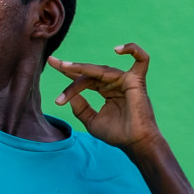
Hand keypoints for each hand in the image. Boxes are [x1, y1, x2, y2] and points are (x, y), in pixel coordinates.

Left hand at [48, 43, 162, 154]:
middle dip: (70, 68)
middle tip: (53, 62)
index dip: (68, 73)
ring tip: (64, 68)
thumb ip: (81, 108)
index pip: (85, 79)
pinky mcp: (136, 80)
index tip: (52, 64)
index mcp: (105, 91)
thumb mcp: (91, 121)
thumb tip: (70, 96)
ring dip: (81, 71)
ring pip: (100, 70)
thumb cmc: (117, 134)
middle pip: (89, 73)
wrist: (134, 144)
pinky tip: (117, 50)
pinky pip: (141, 59)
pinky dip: (133, 50)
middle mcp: (114, 83)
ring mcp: (125, 80)